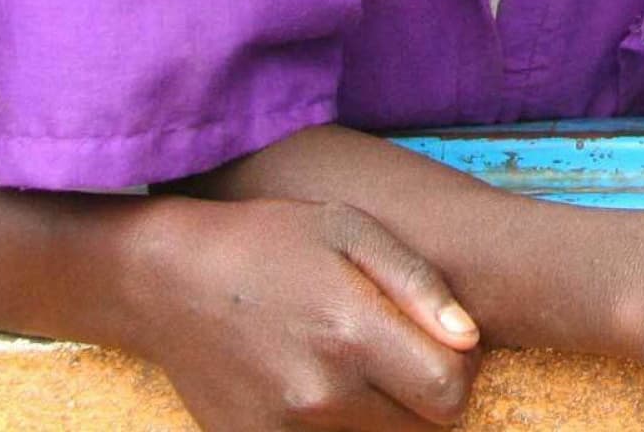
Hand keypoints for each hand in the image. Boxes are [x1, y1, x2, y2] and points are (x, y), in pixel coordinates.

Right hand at [116, 194, 478, 431]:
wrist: (172, 279)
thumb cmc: (272, 240)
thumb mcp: (353, 231)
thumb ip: (420, 285)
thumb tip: (471, 339)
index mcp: (352, 334)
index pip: (450, 394)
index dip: (463, 370)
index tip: (448, 344)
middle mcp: (320, 395)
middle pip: (420, 429)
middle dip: (427, 394)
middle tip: (404, 352)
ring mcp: (282, 431)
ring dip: (384, 413)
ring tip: (358, 363)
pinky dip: (336, 425)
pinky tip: (320, 382)